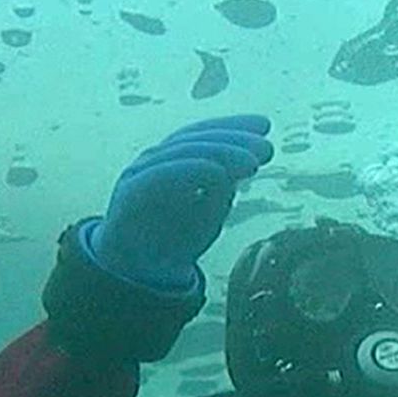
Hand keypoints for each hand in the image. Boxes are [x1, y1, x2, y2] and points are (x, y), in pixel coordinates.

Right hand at [86, 115, 272, 287]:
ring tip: (252, 164)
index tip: (265, 126)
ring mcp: (141, 172)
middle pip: (196, 139)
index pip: (205, 134)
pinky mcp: (131, 192)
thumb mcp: (210, 209)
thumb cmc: (177, 235)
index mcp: (175, 159)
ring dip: (220, 153)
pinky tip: (218, 173)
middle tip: (266, 148)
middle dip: (233, 138)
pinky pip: (160, 175)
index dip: (234, 127)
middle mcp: (157, 159)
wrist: (138, 270)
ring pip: (182, 152)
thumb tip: (247, 161)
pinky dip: (190, 170)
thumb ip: (224, 186)